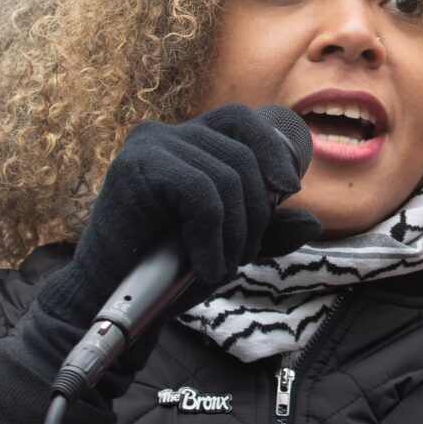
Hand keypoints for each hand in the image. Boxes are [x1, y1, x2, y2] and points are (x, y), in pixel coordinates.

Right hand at [28, 107, 320, 356]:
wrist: (108, 303)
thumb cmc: (164, 271)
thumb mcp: (228, 245)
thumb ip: (266, 232)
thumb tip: (313, 223)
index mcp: (186, 141)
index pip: (244, 120)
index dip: (274, 149)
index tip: (287, 191)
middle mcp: (164, 134)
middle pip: (243, 151)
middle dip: (259, 209)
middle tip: (244, 253)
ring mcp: (147, 148)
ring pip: (227, 178)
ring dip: (236, 233)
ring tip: (219, 266)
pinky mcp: (134, 172)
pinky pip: (202, 196)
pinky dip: (213, 238)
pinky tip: (204, 266)